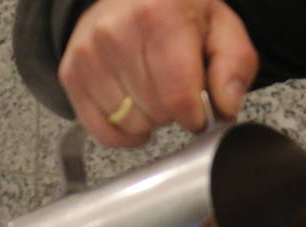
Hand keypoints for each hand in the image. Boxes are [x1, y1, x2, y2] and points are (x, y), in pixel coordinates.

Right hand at [59, 0, 257, 146]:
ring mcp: (89, 53)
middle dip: (173, 112)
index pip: (179, 97)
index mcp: (160, 16)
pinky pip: (102, 131)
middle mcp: (116, 31)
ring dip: (148, 120)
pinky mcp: (71, 73)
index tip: (199, 107)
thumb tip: (225, 107)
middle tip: (174, 87)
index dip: (196, 115)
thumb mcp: (222, 30)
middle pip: (155, 113)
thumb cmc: (180, 15)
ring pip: (129, 124)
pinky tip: (134, 109)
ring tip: (152, 91)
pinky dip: (122, 132)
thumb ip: (234, 67)